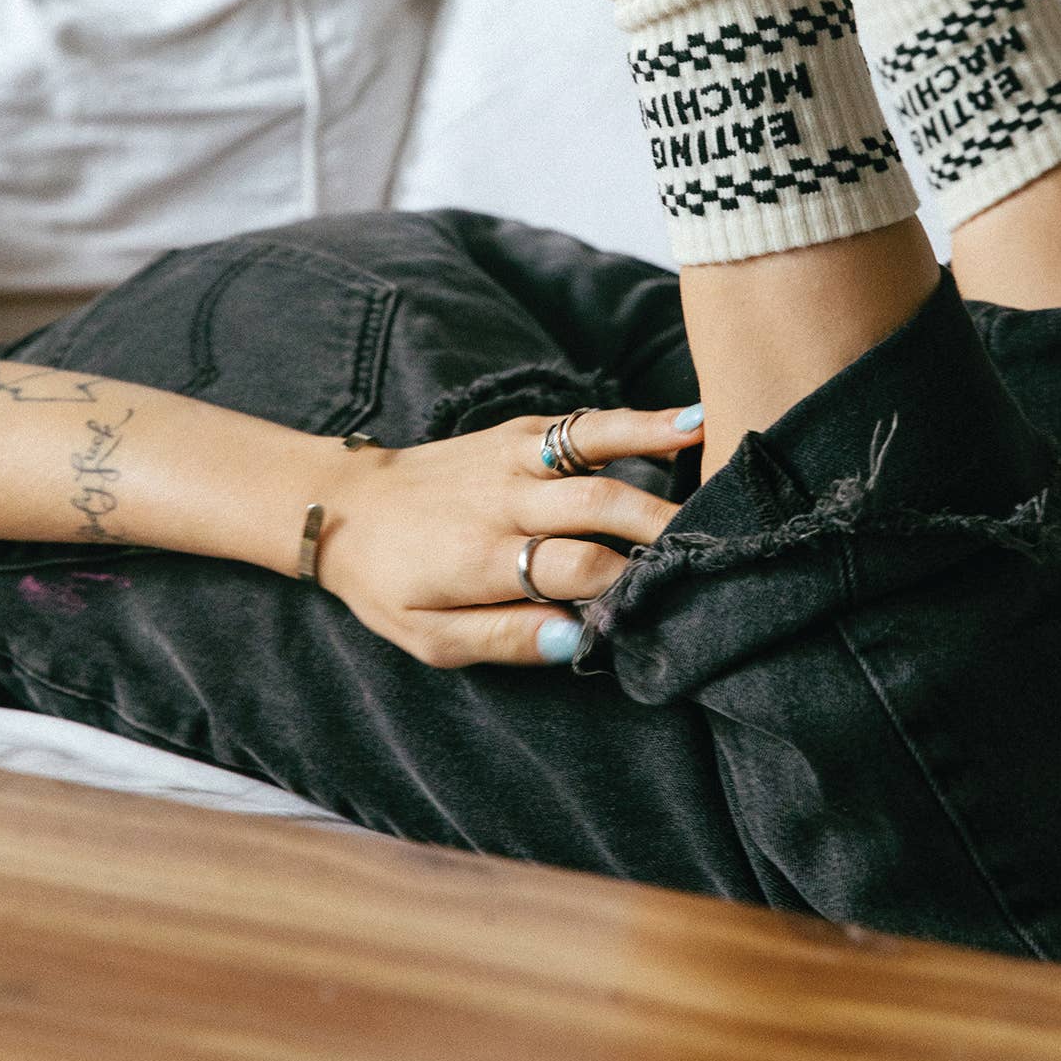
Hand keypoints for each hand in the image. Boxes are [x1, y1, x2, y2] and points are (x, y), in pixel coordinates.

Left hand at [315, 406, 702, 669]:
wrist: (347, 505)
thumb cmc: (392, 582)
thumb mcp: (430, 638)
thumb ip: (505, 640)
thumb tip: (576, 640)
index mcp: (483, 556)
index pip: (572, 569)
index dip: (621, 586)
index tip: (661, 602)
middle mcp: (503, 498)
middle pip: (595, 505)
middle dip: (657, 524)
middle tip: (713, 540)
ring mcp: (512, 456)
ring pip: (593, 446)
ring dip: (653, 443)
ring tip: (712, 439)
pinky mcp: (518, 431)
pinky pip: (582, 425)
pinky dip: (633, 421)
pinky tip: (685, 420)